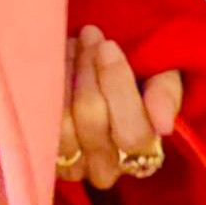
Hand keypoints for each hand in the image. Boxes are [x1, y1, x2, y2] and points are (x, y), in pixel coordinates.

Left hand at [58, 25, 182, 189]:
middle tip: (90, 34)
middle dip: (89, 68)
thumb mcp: (161, 78)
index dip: (117, 85)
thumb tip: (163, 125)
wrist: (95, 81)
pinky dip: (46, 85)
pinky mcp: (44, 156)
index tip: (108, 46)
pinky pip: (40, 121)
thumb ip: (165, 95)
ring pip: (63, 120)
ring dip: (67, 73)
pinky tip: (56, 62)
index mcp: (143, 156)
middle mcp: (106, 170)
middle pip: (92, 119)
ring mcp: (72, 167)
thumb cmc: (135, 79)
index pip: (133, 134)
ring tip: (75, 44)